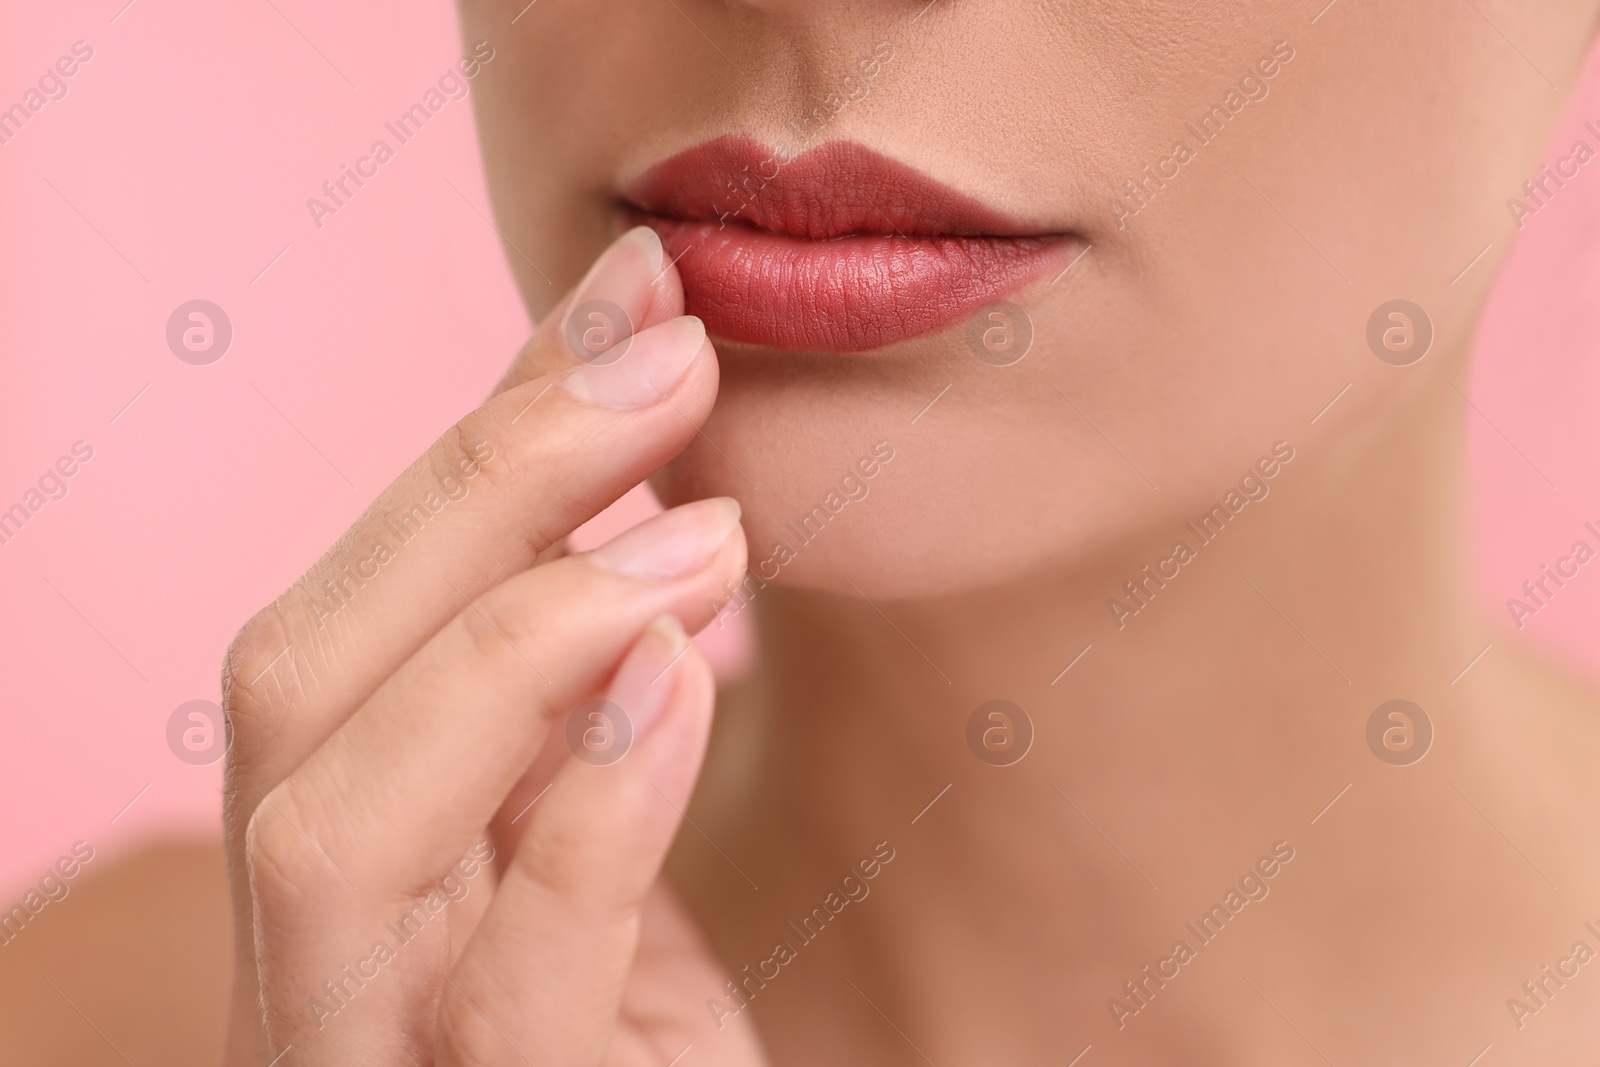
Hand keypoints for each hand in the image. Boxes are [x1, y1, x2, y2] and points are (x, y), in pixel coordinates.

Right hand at [218, 227, 769, 1065]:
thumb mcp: (599, 849)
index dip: (479, 434)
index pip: (356, 611)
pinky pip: (508, 985)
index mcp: (356, 857)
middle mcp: (323, 952)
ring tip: (697, 530)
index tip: (631, 295)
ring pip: (333, 822)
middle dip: (476, 485)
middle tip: (669, 356)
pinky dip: (583, 808)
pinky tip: (677, 675)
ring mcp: (379, 1056)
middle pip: (299, 677)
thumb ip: (575, 698)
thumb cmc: (639, 1044)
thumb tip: (642, 458)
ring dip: (508, 630)